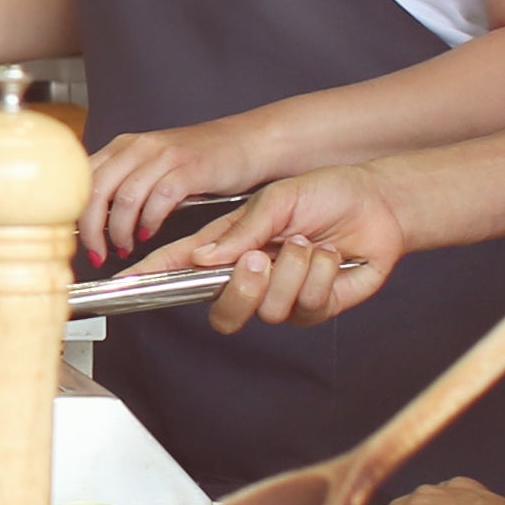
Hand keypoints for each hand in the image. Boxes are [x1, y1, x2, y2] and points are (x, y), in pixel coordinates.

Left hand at [80, 120, 249, 260]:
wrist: (248, 141)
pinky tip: (150, 233)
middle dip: (92, 229)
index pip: (82, 178)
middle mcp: (140, 147)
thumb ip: (125, 184)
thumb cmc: (200, 159)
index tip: (79, 239)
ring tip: (126, 247)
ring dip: (120, 230)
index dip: (75, 212)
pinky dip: (150, 221)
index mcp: (124, 146)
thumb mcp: (153, 166)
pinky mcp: (191, 168)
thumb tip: (95, 220)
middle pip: (97, 189)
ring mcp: (165, 155)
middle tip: (98, 253)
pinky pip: (160, 198)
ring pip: (125, 197)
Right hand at [149, 164, 403, 328]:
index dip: (154, 279)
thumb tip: (204, 257)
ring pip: (268, 310)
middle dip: (241, 287)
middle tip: (261, 256)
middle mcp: (252, 277)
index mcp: (230, 246)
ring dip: (293, 269)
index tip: (126, 284)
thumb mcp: (277, 199)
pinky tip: (330, 256)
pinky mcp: (314, 308)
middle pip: (224, 312)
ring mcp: (282, 296)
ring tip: (309, 243)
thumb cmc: (325, 192)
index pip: (183, 267)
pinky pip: (307, 306)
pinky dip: (321, 274)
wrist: (377, 204)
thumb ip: (241, 230)